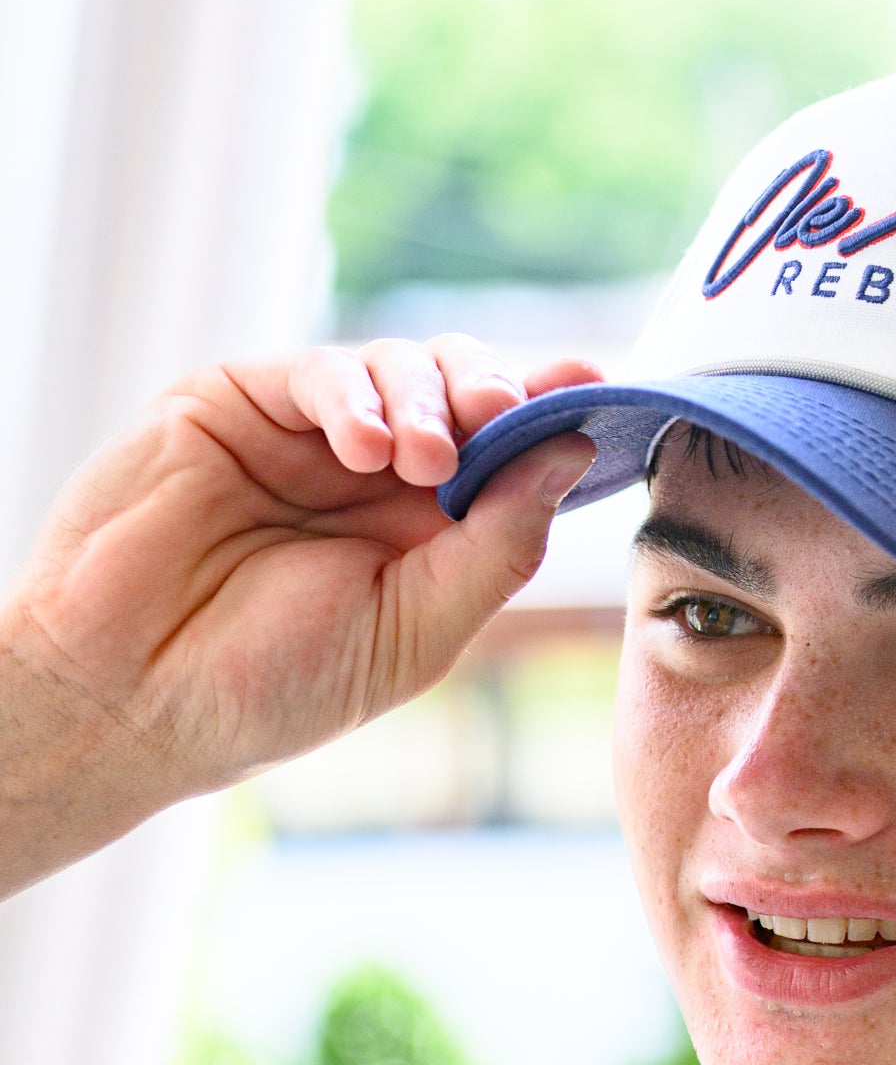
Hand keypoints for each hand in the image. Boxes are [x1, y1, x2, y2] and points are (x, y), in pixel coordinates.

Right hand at [0, 337, 597, 898]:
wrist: (128, 698)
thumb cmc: (267, 686)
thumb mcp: (414, 630)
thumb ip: (497, 544)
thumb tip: (572, 448)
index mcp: (429, 532)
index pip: (511, 452)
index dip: (554, 412)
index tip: (597, 384)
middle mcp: (375, 476)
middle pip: (466, 390)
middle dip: (497, 391)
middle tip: (505, 413)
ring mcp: (308, 435)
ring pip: (401, 366)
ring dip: (431, 397)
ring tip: (425, 458)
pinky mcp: (238, 404)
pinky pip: (319, 369)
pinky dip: (356, 393)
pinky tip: (368, 445)